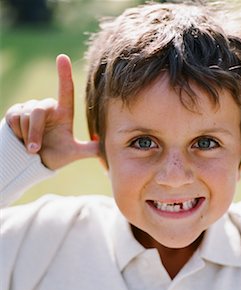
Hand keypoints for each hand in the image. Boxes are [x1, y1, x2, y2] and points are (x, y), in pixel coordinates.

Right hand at [5, 54, 98, 169]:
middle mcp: (48, 107)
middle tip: (34, 149)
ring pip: (25, 115)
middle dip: (34, 132)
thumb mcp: (73, 153)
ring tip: (31, 146)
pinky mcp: (15, 111)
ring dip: (27, 134)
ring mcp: (31, 108)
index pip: (65, 91)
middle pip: (38, 110)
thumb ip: (90, 150)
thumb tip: (107, 148)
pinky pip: (14, 117)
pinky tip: (21, 138)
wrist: (34, 163)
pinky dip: (17, 131)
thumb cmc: (56, 156)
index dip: (64, 74)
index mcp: (63, 113)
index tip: (62, 57)